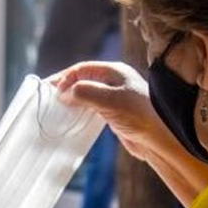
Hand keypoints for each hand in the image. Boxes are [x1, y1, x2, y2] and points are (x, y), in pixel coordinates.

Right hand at [51, 61, 171, 162]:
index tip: (51, 91)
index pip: (82, 69)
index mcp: (114, 71)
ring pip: (85, 94)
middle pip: (82, 80)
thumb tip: (62, 93)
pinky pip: (90, 108)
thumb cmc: (138, 115)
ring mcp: (114, 98)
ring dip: (71, 99)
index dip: (65, 78)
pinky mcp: (113, 114)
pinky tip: (71, 118)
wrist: (159, 139)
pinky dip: (78, 111)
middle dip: (65, 87)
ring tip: (57, 108)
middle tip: (49, 98)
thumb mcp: (109, 100)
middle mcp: (114, 82)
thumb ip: (84, 92)